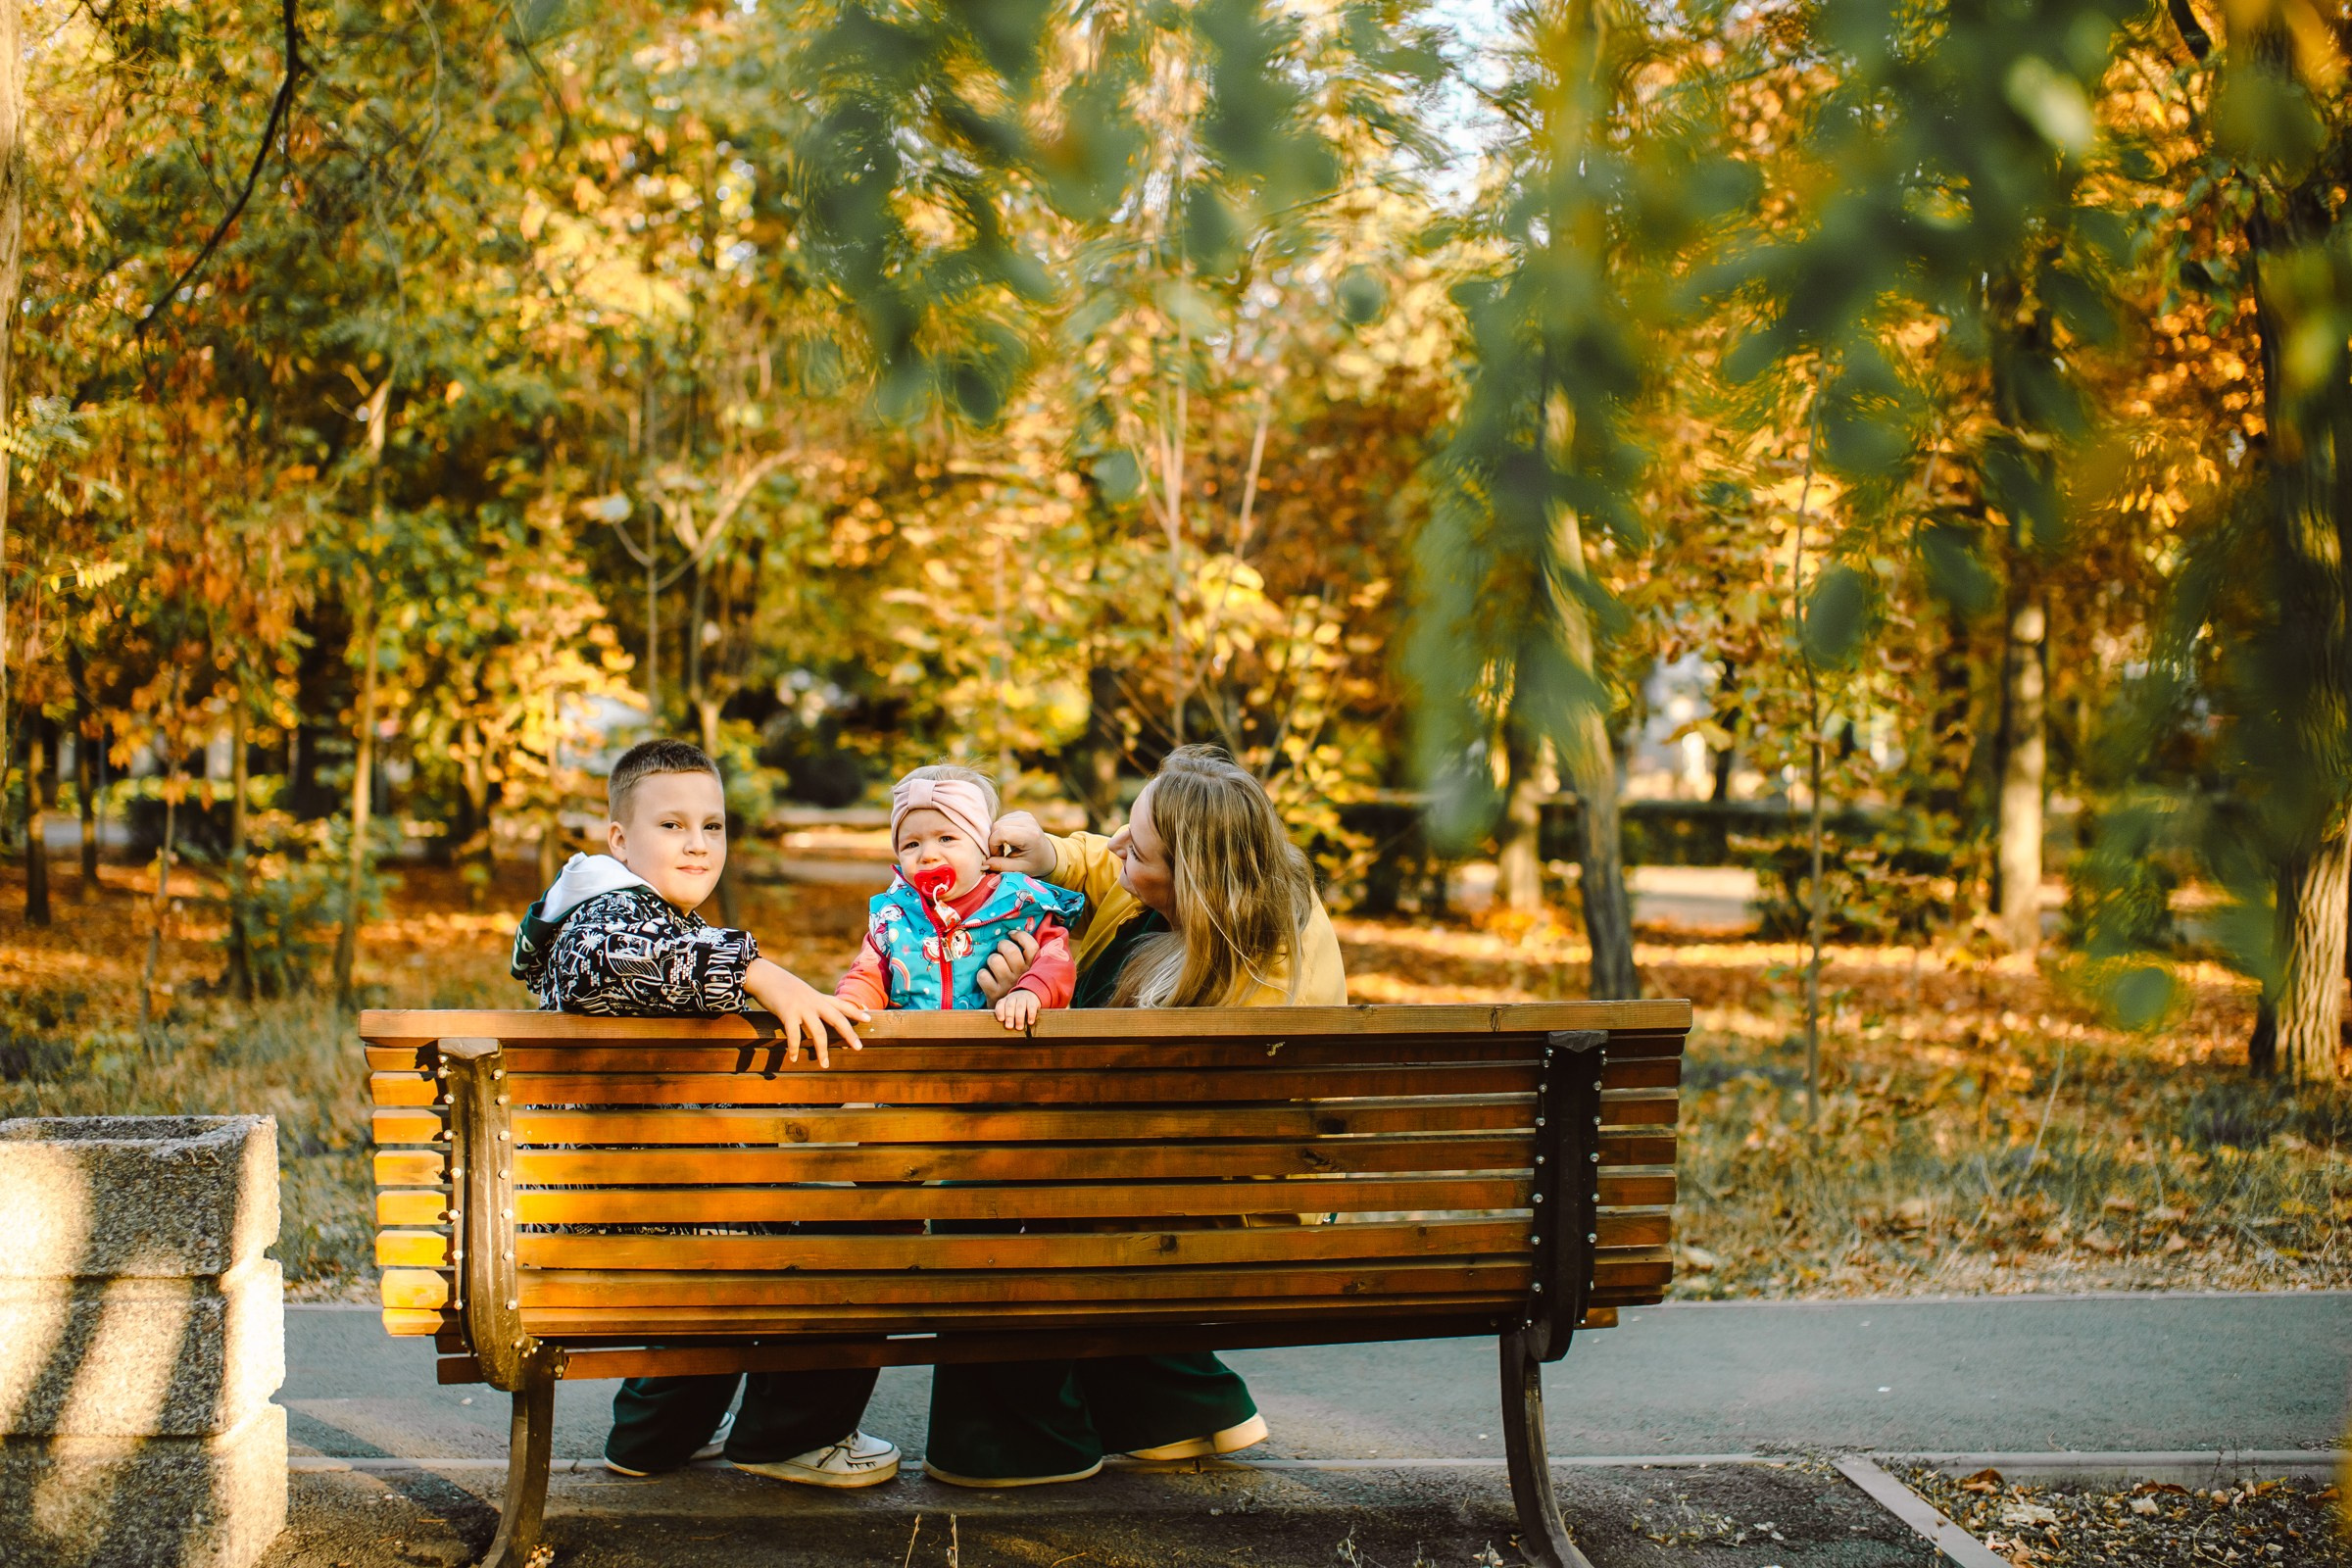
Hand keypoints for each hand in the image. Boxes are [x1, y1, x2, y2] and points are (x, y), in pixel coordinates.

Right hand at [744, 958, 866, 1066]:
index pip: (841, 1004)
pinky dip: (793, 1048)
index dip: (855, 1011)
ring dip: (822, 1051)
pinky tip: (793, 1059)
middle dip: (849, 1034)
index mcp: (818, 997)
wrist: (763, 975)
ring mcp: (802, 1008)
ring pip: (818, 1032)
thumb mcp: (800, 992)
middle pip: (837, 1019)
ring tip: (825, 1065)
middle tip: (859, 1047)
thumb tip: (816, 1015)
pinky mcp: (787, 1013)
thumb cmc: (780, 985)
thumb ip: (810, 1003)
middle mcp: (814, 1002)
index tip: (869, 1018)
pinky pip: (794, 1035)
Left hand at [974, 927, 1042, 1001]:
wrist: (1014, 1017)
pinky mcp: (994, 994)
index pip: (1031, 945)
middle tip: (1000, 949)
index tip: (1012, 935)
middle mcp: (1021, 975)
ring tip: (994, 964)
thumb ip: (1027, 957)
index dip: (1020, 936)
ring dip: (991, 959)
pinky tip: (987, 978)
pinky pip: (983, 975)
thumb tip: (1015, 933)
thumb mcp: (1029, 974)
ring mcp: (1007, 985)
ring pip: (994, 960)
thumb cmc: (1019, 987)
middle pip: (1009, 950)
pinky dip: (982, 975)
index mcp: (1033, 968)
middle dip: (1001, 945)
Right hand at [985, 811, 1054, 875]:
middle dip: (993, 841)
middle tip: (1000, 854)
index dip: (993, 845)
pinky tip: (1007, 840)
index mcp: (1031, 835)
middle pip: (997, 826)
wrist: (1048, 855)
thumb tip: (983, 863)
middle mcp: (1029, 821)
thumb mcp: (1019, 869)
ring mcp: (1025, 815)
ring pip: (997, 822)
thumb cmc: (1034, 863)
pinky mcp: (1021, 814)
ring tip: (1004, 848)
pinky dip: (999, 831)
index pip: (1002, 832)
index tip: (997, 856)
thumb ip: (1001, 866)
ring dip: (996, 836)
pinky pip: (1001, 820)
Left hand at [994, 986, 1040, 1030]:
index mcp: (1005, 1000)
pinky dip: (1031, 1015)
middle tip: (1009, 1027)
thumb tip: (1004, 1029)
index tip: (1001, 1020)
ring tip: (1019, 1028)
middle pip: (1010, 1006)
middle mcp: (1013, 998)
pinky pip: (1031, 1007)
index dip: (1000, 1012)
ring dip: (1019, 1018)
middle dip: (1009, 1017)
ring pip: (1020, 1007)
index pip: (1000, 1004)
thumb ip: (1006, 1015)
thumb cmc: (1016, 1005)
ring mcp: (1023, 998)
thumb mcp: (1009, 1007)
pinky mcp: (1032, 1000)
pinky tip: (1030, 1022)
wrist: (1028, 994)